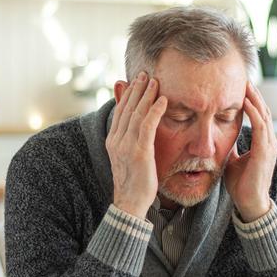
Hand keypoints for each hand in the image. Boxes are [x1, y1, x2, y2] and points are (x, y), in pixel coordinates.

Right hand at [106, 71, 167, 218]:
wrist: (129, 203)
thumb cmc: (133, 183)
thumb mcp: (128, 158)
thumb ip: (131, 141)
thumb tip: (136, 129)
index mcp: (113, 141)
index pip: (120, 112)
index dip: (128, 95)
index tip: (136, 81)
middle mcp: (117, 140)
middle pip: (127, 108)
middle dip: (136, 89)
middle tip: (144, 74)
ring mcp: (126, 146)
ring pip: (136, 113)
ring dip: (146, 95)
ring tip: (155, 81)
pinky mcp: (139, 152)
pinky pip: (147, 126)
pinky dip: (155, 111)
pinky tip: (163, 100)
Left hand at [224, 82, 276, 221]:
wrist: (249, 203)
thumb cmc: (241, 184)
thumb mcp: (233, 160)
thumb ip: (231, 147)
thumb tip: (221, 136)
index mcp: (263, 143)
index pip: (259, 115)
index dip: (251, 100)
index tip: (240, 87)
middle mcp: (269, 141)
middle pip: (263, 110)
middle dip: (254, 94)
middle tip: (244, 77)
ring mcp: (269, 146)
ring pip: (264, 115)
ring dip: (255, 98)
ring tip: (246, 84)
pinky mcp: (264, 152)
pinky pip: (261, 127)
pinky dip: (254, 113)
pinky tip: (246, 102)